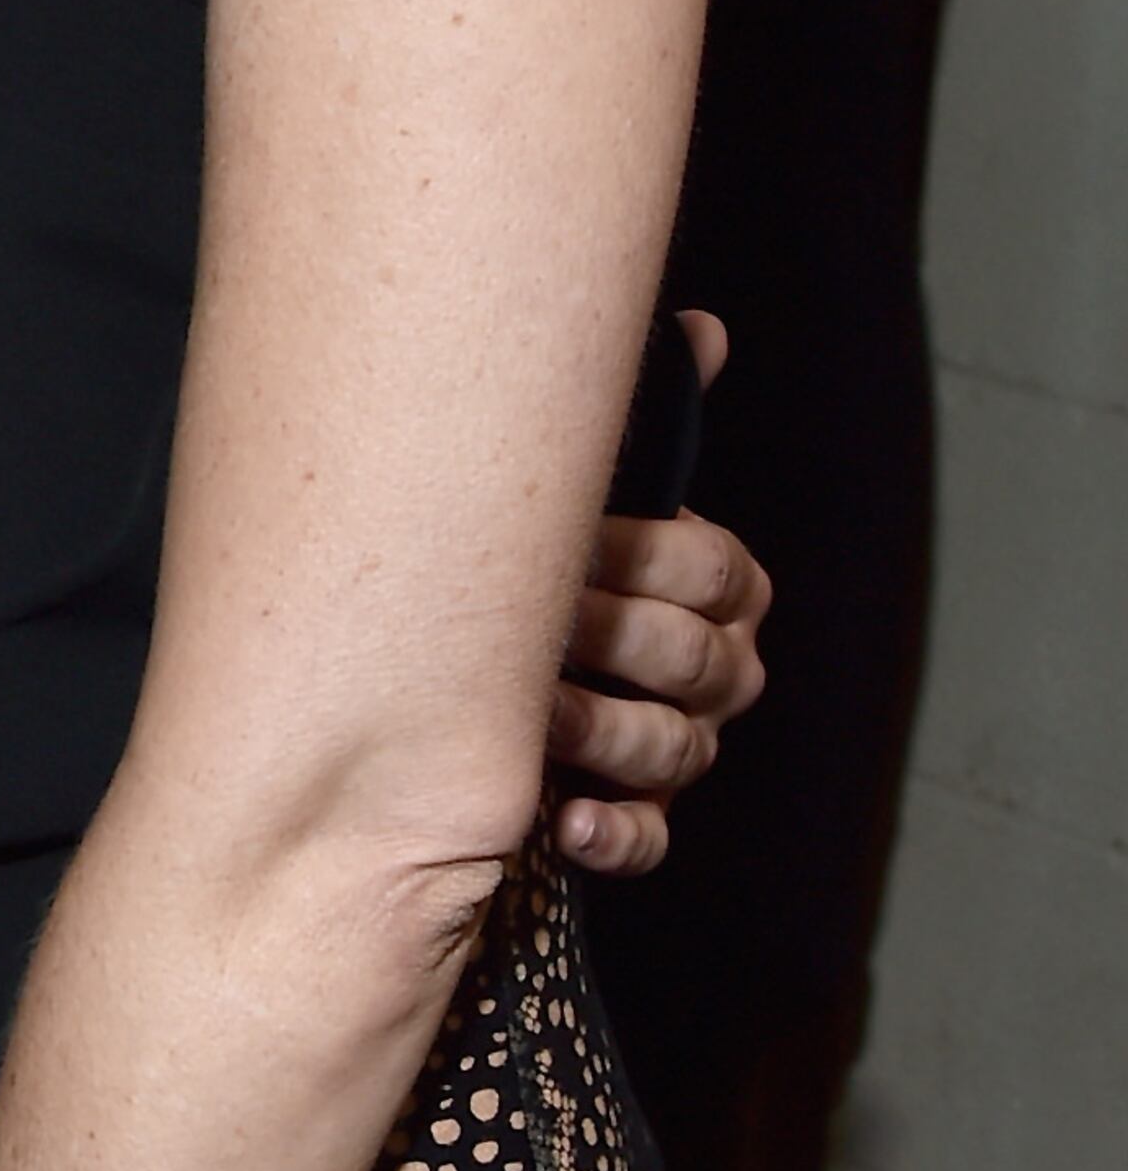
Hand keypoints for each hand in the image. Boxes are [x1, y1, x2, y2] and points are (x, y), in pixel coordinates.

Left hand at [546, 311, 769, 877]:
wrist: (449, 669)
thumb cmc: (537, 561)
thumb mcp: (582, 486)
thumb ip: (647, 417)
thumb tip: (702, 329)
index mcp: (716, 590)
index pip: (722, 573)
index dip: (656, 556)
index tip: (580, 538)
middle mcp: (711, 673)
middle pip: (698, 661)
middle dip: (619, 637)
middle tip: (542, 619)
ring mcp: (675, 749)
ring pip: (674, 749)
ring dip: (605, 729)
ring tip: (538, 713)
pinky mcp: (631, 820)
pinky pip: (647, 840)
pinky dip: (613, 833)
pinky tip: (568, 820)